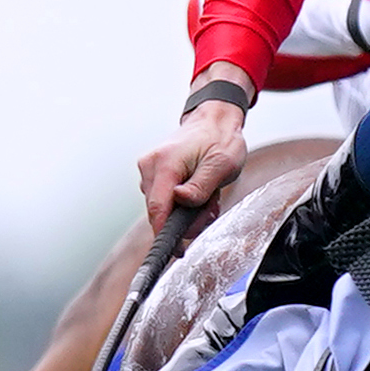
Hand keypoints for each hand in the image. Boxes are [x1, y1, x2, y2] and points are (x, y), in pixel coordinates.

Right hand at [137, 97, 247, 229]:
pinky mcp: (152, 173)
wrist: (213, 120)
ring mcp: (148, 169)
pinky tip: (198, 193)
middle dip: (183, 221)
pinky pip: (163, 198)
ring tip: (208, 197)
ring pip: (162, 206)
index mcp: (165, 163)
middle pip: (159, 211)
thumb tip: (181, 201)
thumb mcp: (221, 164)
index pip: (157, 208)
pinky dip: (181, 203)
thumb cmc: (220, 139)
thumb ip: (201, 186)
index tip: (176, 250)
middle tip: (209, 211)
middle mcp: (149, 166)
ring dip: (185, 212)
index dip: (165, 233)